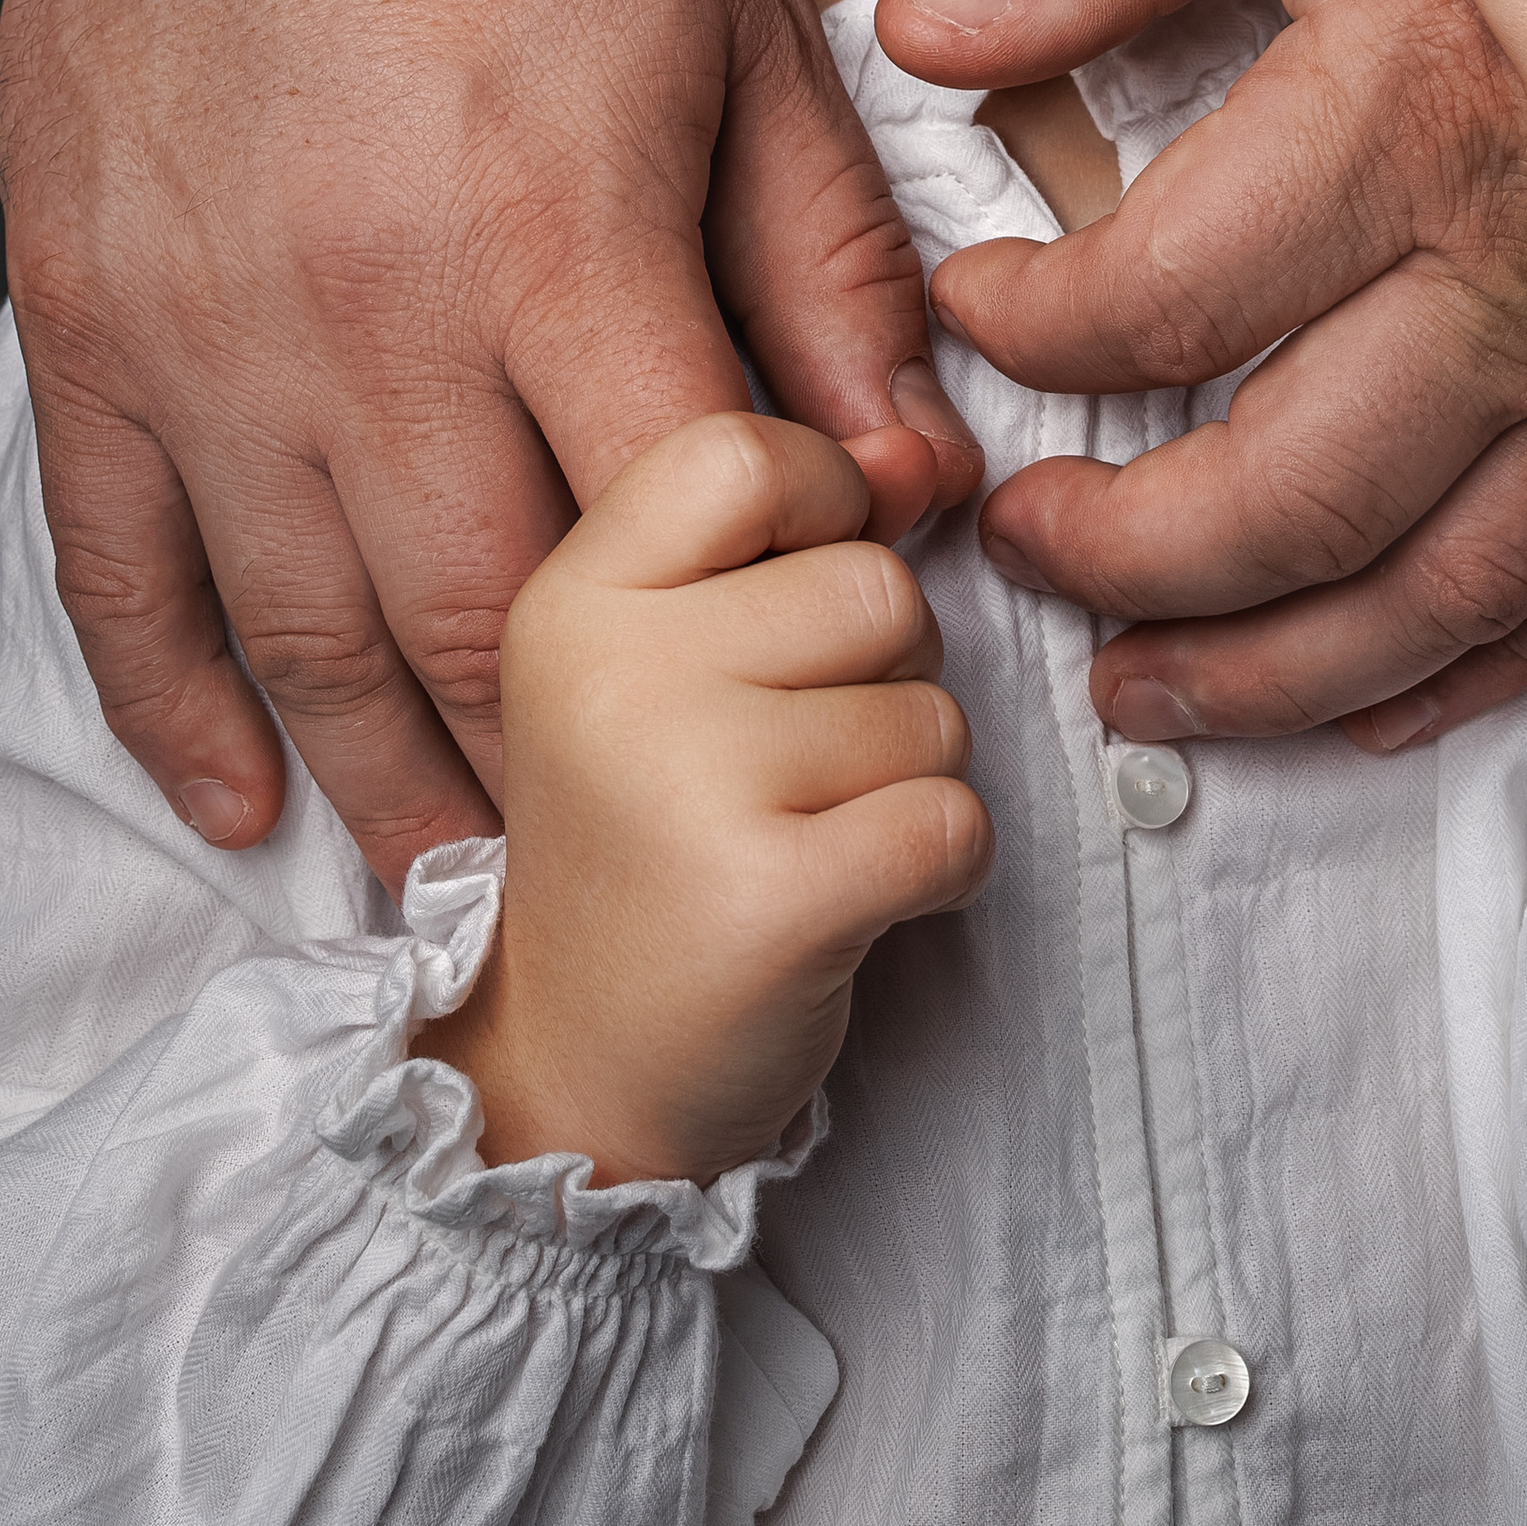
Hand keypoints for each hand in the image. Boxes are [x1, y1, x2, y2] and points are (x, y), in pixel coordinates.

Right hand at [0, 0, 984, 884]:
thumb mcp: (729, 17)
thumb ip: (826, 255)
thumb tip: (912, 467)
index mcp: (549, 228)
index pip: (684, 518)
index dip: (772, 612)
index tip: (818, 652)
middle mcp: (364, 312)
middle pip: (492, 626)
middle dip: (590, 767)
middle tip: (658, 846)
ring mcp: (204, 332)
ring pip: (307, 640)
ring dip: (400, 790)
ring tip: (478, 888)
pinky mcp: (84, 323)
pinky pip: (115, 572)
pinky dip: (176, 710)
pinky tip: (243, 804)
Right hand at [419, 414, 990, 1180]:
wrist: (577, 1073)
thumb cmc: (649, 839)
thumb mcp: (665, 655)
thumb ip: (786, 536)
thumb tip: (918, 454)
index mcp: (573, 598)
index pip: (744, 452)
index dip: (822, 503)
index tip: (798, 592)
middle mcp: (614, 677)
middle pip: (875, 585)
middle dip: (884, 673)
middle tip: (793, 762)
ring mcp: (688, 788)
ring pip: (932, 709)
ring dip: (908, 779)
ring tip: (807, 836)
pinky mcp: (773, 904)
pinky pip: (953, 821)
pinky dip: (944, 867)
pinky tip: (857, 898)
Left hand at [878, 0, 1526, 752]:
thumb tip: (926, 33)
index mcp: (1406, 112)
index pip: (1166, 298)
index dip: (1032, 332)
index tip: (972, 305)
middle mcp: (1519, 265)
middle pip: (1292, 492)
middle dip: (1125, 553)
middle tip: (1019, 542)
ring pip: (1427, 584)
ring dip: (1268, 665)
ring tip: (1141, 680)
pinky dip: (1449, 669)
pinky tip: (1349, 695)